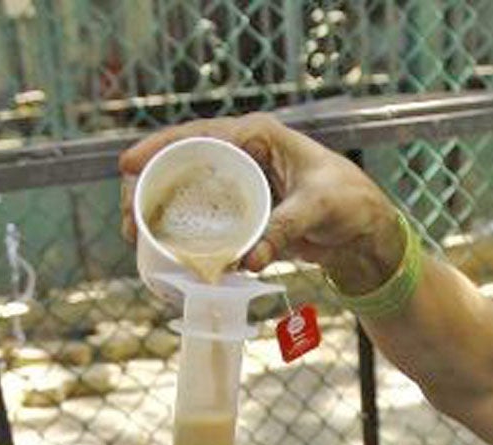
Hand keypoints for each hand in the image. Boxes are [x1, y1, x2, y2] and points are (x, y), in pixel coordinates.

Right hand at [119, 114, 406, 292]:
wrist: (364, 230)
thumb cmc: (349, 203)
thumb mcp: (318, 209)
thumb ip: (284, 230)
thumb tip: (247, 260)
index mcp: (258, 136)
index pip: (198, 135)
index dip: (159, 148)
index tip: (128, 166)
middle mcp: (243, 154)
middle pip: (181, 163)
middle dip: (148, 186)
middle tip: (128, 218)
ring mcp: (239, 184)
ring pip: (186, 192)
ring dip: (158, 212)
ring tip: (135, 236)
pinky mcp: (241, 212)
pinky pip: (202, 219)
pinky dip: (182, 233)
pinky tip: (164, 251)